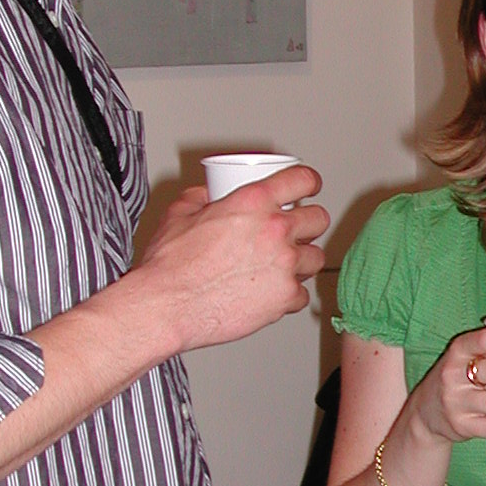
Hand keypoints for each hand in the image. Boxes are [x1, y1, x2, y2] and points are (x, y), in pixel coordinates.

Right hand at [136, 164, 328, 352]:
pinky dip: (288, 295)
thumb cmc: (170, 265)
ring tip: (281, 266)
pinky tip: (270, 294)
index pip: (302, 179)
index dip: (308, 182)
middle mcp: (275, 230)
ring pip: (316, 258)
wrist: (167, 305)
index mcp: (253, 201)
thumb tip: (210, 193)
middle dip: (308, 224)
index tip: (308, 188)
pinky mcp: (285, 297)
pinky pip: (301, 294)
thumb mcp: (179, 213)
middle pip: (318, 219)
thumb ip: (200, 197)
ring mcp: (285, 265)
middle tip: (293, 232)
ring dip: (302, 261)